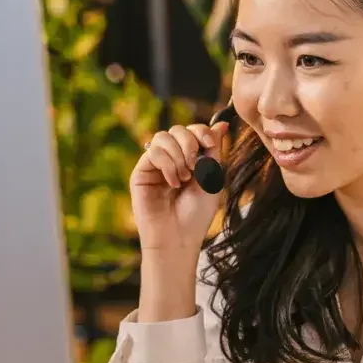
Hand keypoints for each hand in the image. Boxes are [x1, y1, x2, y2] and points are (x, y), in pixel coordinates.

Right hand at [129, 122, 229, 252]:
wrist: (178, 238)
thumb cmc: (196, 214)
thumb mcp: (212, 178)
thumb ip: (214, 151)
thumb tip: (222, 123)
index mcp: (190, 159)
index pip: (193, 131)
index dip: (201, 131)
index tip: (209, 144)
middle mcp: (171, 159)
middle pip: (178, 129)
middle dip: (190, 143)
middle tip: (195, 167)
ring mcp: (155, 165)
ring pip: (163, 136)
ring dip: (178, 155)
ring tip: (184, 178)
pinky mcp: (141, 172)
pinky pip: (153, 151)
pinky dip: (167, 165)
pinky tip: (173, 184)